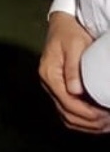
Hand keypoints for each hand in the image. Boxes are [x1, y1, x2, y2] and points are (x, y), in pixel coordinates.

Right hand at [39, 12, 109, 132]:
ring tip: (105, 125)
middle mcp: (48, 83)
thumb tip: (75, 91)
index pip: (68, 102)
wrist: (62, 25)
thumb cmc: (69, 34)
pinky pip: (68, 111)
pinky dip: (82, 120)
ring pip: (66, 116)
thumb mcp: (74, 46)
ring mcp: (52, 87)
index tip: (105, 116)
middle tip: (109, 123)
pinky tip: (96, 120)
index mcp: (49, 74)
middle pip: (66, 113)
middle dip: (89, 123)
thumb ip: (73, 68)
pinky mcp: (58, 89)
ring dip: (86, 125)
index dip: (88, 113)